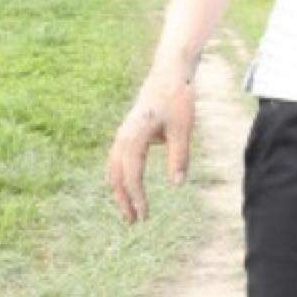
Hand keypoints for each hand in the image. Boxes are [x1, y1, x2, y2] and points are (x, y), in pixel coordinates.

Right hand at [106, 67, 196, 224]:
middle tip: (134, 222)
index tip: (144, 215)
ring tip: (130, 212)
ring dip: (120, 191)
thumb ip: (179, 157)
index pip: (132, 174)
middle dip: (124, 200)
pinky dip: (120, 178)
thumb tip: (176, 184)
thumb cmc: (178, 100)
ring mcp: (122, 134)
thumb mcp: (183, 129)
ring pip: (114, 169)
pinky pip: (117, 161)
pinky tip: (129, 189)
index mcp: (134, 136)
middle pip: (117, 175)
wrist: (169, 74)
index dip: (137, 196)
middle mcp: (123, 136)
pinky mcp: (127, 133)